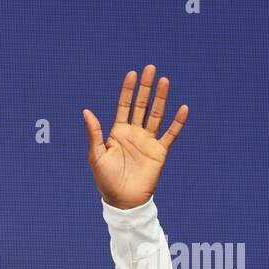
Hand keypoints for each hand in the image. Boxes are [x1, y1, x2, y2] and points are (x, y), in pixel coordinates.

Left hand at [82, 64, 187, 209]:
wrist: (123, 200)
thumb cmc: (106, 180)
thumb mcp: (96, 155)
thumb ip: (94, 133)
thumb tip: (86, 111)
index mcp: (118, 132)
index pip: (124, 106)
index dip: (128, 90)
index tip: (132, 74)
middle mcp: (134, 133)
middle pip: (141, 105)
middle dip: (145, 88)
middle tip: (151, 68)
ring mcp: (148, 141)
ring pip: (156, 115)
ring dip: (161, 98)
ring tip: (164, 81)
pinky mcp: (160, 151)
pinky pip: (170, 134)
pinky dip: (177, 122)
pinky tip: (183, 108)